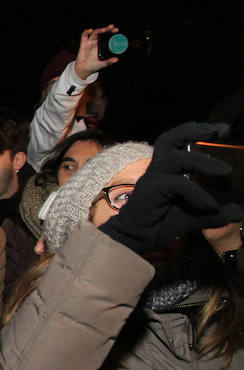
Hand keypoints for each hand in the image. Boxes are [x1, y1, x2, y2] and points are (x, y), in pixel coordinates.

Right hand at [74, 25, 119, 80]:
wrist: (84, 69)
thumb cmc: (94, 65)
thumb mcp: (103, 64)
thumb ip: (109, 61)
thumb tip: (116, 59)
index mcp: (103, 45)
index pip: (108, 36)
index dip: (112, 32)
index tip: (116, 30)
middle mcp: (97, 42)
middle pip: (102, 33)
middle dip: (107, 29)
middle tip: (112, 27)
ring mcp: (90, 42)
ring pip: (95, 33)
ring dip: (99, 30)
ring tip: (104, 30)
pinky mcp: (83, 43)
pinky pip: (84, 35)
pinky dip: (86, 32)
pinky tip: (90, 30)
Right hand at [99, 122, 243, 253]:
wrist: (136, 239)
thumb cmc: (160, 224)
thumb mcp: (195, 216)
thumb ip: (215, 214)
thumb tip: (238, 212)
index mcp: (166, 170)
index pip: (177, 142)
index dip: (196, 131)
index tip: (222, 130)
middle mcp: (157, 170)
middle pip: (170, 139)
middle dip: (196, 130)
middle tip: (222, 131)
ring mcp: (152, 179)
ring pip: (176, 158)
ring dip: (203, 162)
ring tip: (225, 171)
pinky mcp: (150, 190)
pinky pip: (178, 184)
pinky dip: (197, 193)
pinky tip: (210, 206)